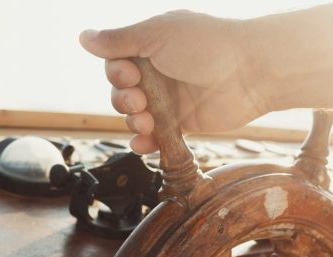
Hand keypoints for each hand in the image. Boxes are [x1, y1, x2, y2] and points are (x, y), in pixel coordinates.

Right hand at [80, 10, 269, 152]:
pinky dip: (145, 143)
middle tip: (141, 100)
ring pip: (136, 116)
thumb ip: (119, 41)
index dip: (116, 73)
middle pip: (122, 93)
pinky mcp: (182, 124)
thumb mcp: (157, 35)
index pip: (116, 63)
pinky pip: (155, 137)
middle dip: (124, 100)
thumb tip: (83, 37)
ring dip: (134, 121)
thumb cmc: (206, 45)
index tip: (129, 75)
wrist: (249, 73)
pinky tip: (143, 144)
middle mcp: (158, 73)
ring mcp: (170, 100)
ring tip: (147, 121)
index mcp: (151, 47)